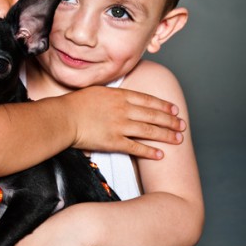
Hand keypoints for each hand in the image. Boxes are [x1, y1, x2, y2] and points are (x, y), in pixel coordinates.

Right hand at [68, 85, 184, 159]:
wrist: (63, 117)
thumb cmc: (74, 104)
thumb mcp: (96, 91)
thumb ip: (112, 95)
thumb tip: (121, 96)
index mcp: (119, 96)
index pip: (148, 100)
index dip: (163, 105)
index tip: (174, 109)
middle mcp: (123, 109)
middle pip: (153, 115)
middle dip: (170, 121)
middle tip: (182, 125)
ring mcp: (119, 126)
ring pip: (149, 131)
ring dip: (166, 135)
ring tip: (178, 139)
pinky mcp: (113, 142)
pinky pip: (136, 147)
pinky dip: (149, 151)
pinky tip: (160, 154)